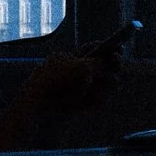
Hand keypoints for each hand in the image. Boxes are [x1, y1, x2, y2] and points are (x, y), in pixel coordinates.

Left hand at [0, 50, 121, 150]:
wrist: (36, 104)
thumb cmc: (54, 79)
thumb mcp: (79, 66)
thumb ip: (97, 62)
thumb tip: (113, 58)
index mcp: (70, 58)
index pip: (93, 50)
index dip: (107, 49)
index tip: (119, 50)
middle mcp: (74, 73)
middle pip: (102, 68)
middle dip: (111, 67)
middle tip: (117, 66)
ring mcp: (76, 90)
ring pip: (102, 86)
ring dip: (108, 83)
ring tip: (108, 83)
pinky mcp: (78, 106)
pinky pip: (96, 101)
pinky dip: (97, 100)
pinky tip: (93, 100)